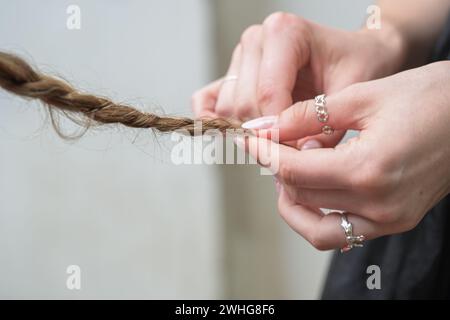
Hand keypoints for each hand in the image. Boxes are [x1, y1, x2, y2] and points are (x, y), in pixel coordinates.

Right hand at [192, 12, 406, 147]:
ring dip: (248, 132)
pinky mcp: (232, 74)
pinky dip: (212, 120)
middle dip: (266, 134)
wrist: (352, 55)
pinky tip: (229, 136)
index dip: (279, 130)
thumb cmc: (354, 65)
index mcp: (284, 32)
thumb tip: (299, 157)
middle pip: (244, 103)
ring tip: (278, 142)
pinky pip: (206, 99)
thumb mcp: (353, 93)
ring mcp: (240, 56)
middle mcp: (256, 40)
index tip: (297, 154)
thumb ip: (326, 127)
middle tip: (292, 152)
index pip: (268, 92)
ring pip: (227, 108)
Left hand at [237, 61, 449, 249]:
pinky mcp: (395, 222)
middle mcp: (378, 204)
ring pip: (317, 228)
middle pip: (302, 197)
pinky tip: (315, 191)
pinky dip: (319, 217)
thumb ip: (309, 116)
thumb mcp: (363, 96)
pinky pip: (343, 234)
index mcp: (368, 169)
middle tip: (270, 148)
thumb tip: (270, 128)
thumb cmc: (429, 97)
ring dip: (294, 204)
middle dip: (277, 172)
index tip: (250, 139)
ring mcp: (389, 219)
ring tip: (288, 174)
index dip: (265, 153)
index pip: (294, 170)